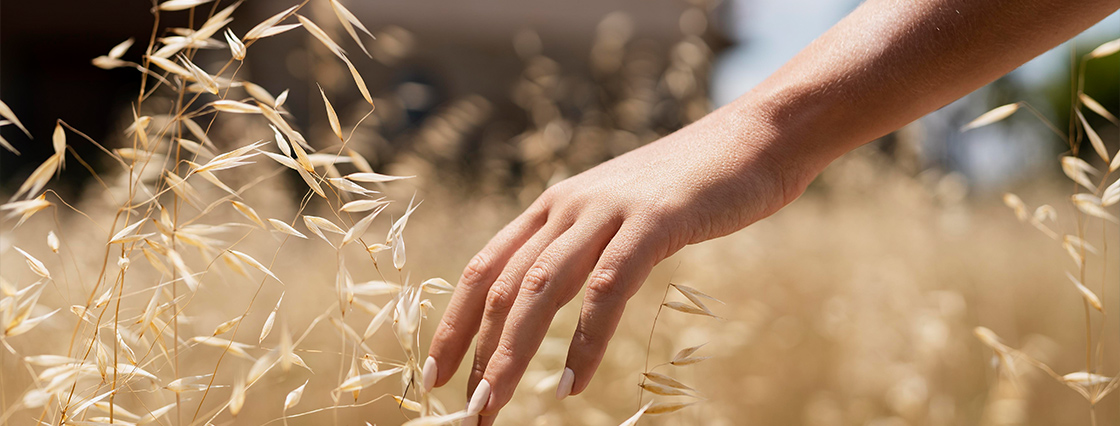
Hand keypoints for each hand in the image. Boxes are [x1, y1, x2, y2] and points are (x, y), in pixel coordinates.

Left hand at [423, 102, 807, 424]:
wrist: (757, 138)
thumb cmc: (691, 186)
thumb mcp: (620, 214)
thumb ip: (584, 246)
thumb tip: (549, 294)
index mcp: (554, 206)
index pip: (484, 268)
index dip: (454, 323)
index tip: (435, 373)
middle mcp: (568, 205)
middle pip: (502, 285)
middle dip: (475, 351)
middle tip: (465, 409)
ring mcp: (608, 210)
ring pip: (540, 288)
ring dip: (512, 352)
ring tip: (493, 403)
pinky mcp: (653, 222)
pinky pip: (607, 288)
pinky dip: (585, 339)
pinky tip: (572, 380)